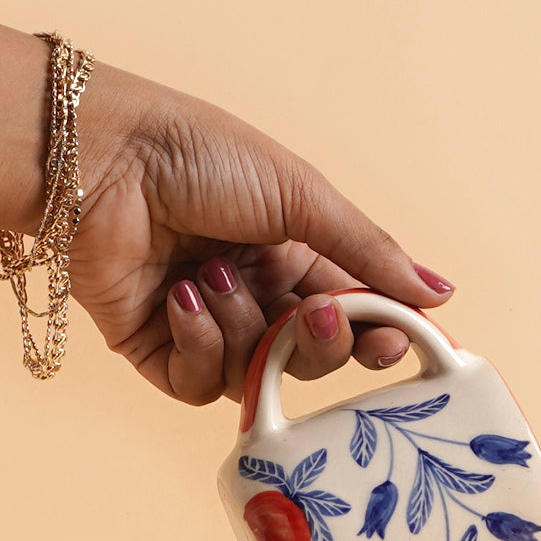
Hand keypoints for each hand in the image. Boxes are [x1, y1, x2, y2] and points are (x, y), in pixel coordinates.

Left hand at [69, 67, 454, 404]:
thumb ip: (369, 252)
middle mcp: (255, 296)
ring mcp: (208, 328)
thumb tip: (439, 294)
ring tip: (210, 272)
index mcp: (294, 255)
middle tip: (307, 311)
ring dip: (242, 325)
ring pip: (256, 375)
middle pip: (310, 358)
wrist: (100, 158)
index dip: (373, 336)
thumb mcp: (300, 196)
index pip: (351, 317)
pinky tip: (180, 298)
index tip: (393, 340)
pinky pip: (201, 385)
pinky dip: (199, 345)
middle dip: (313, 340)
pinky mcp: (159, 353)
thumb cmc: (197, 156)